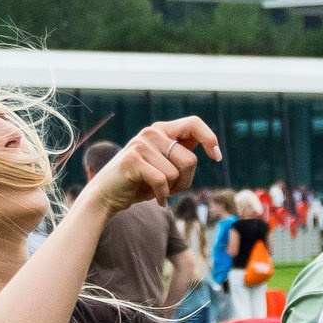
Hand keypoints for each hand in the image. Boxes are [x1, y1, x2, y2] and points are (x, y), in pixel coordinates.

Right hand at [85, 118, 219, 213]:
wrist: (106, 196)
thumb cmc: (139, 183)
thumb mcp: (163, 164)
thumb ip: (180, 152)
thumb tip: (208, 142)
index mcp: (161, 130)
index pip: (193, 124)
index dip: (210, 139)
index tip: (216, 157)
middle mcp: (152, 132)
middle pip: (190, 160)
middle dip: (186, 181)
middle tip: (171, 189)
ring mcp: (141, 144)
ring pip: (177, 174)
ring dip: (172, 190)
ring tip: (157, 191)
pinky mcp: (133, 160)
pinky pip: (162, 182)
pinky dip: (162, 196)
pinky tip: (155, 199)